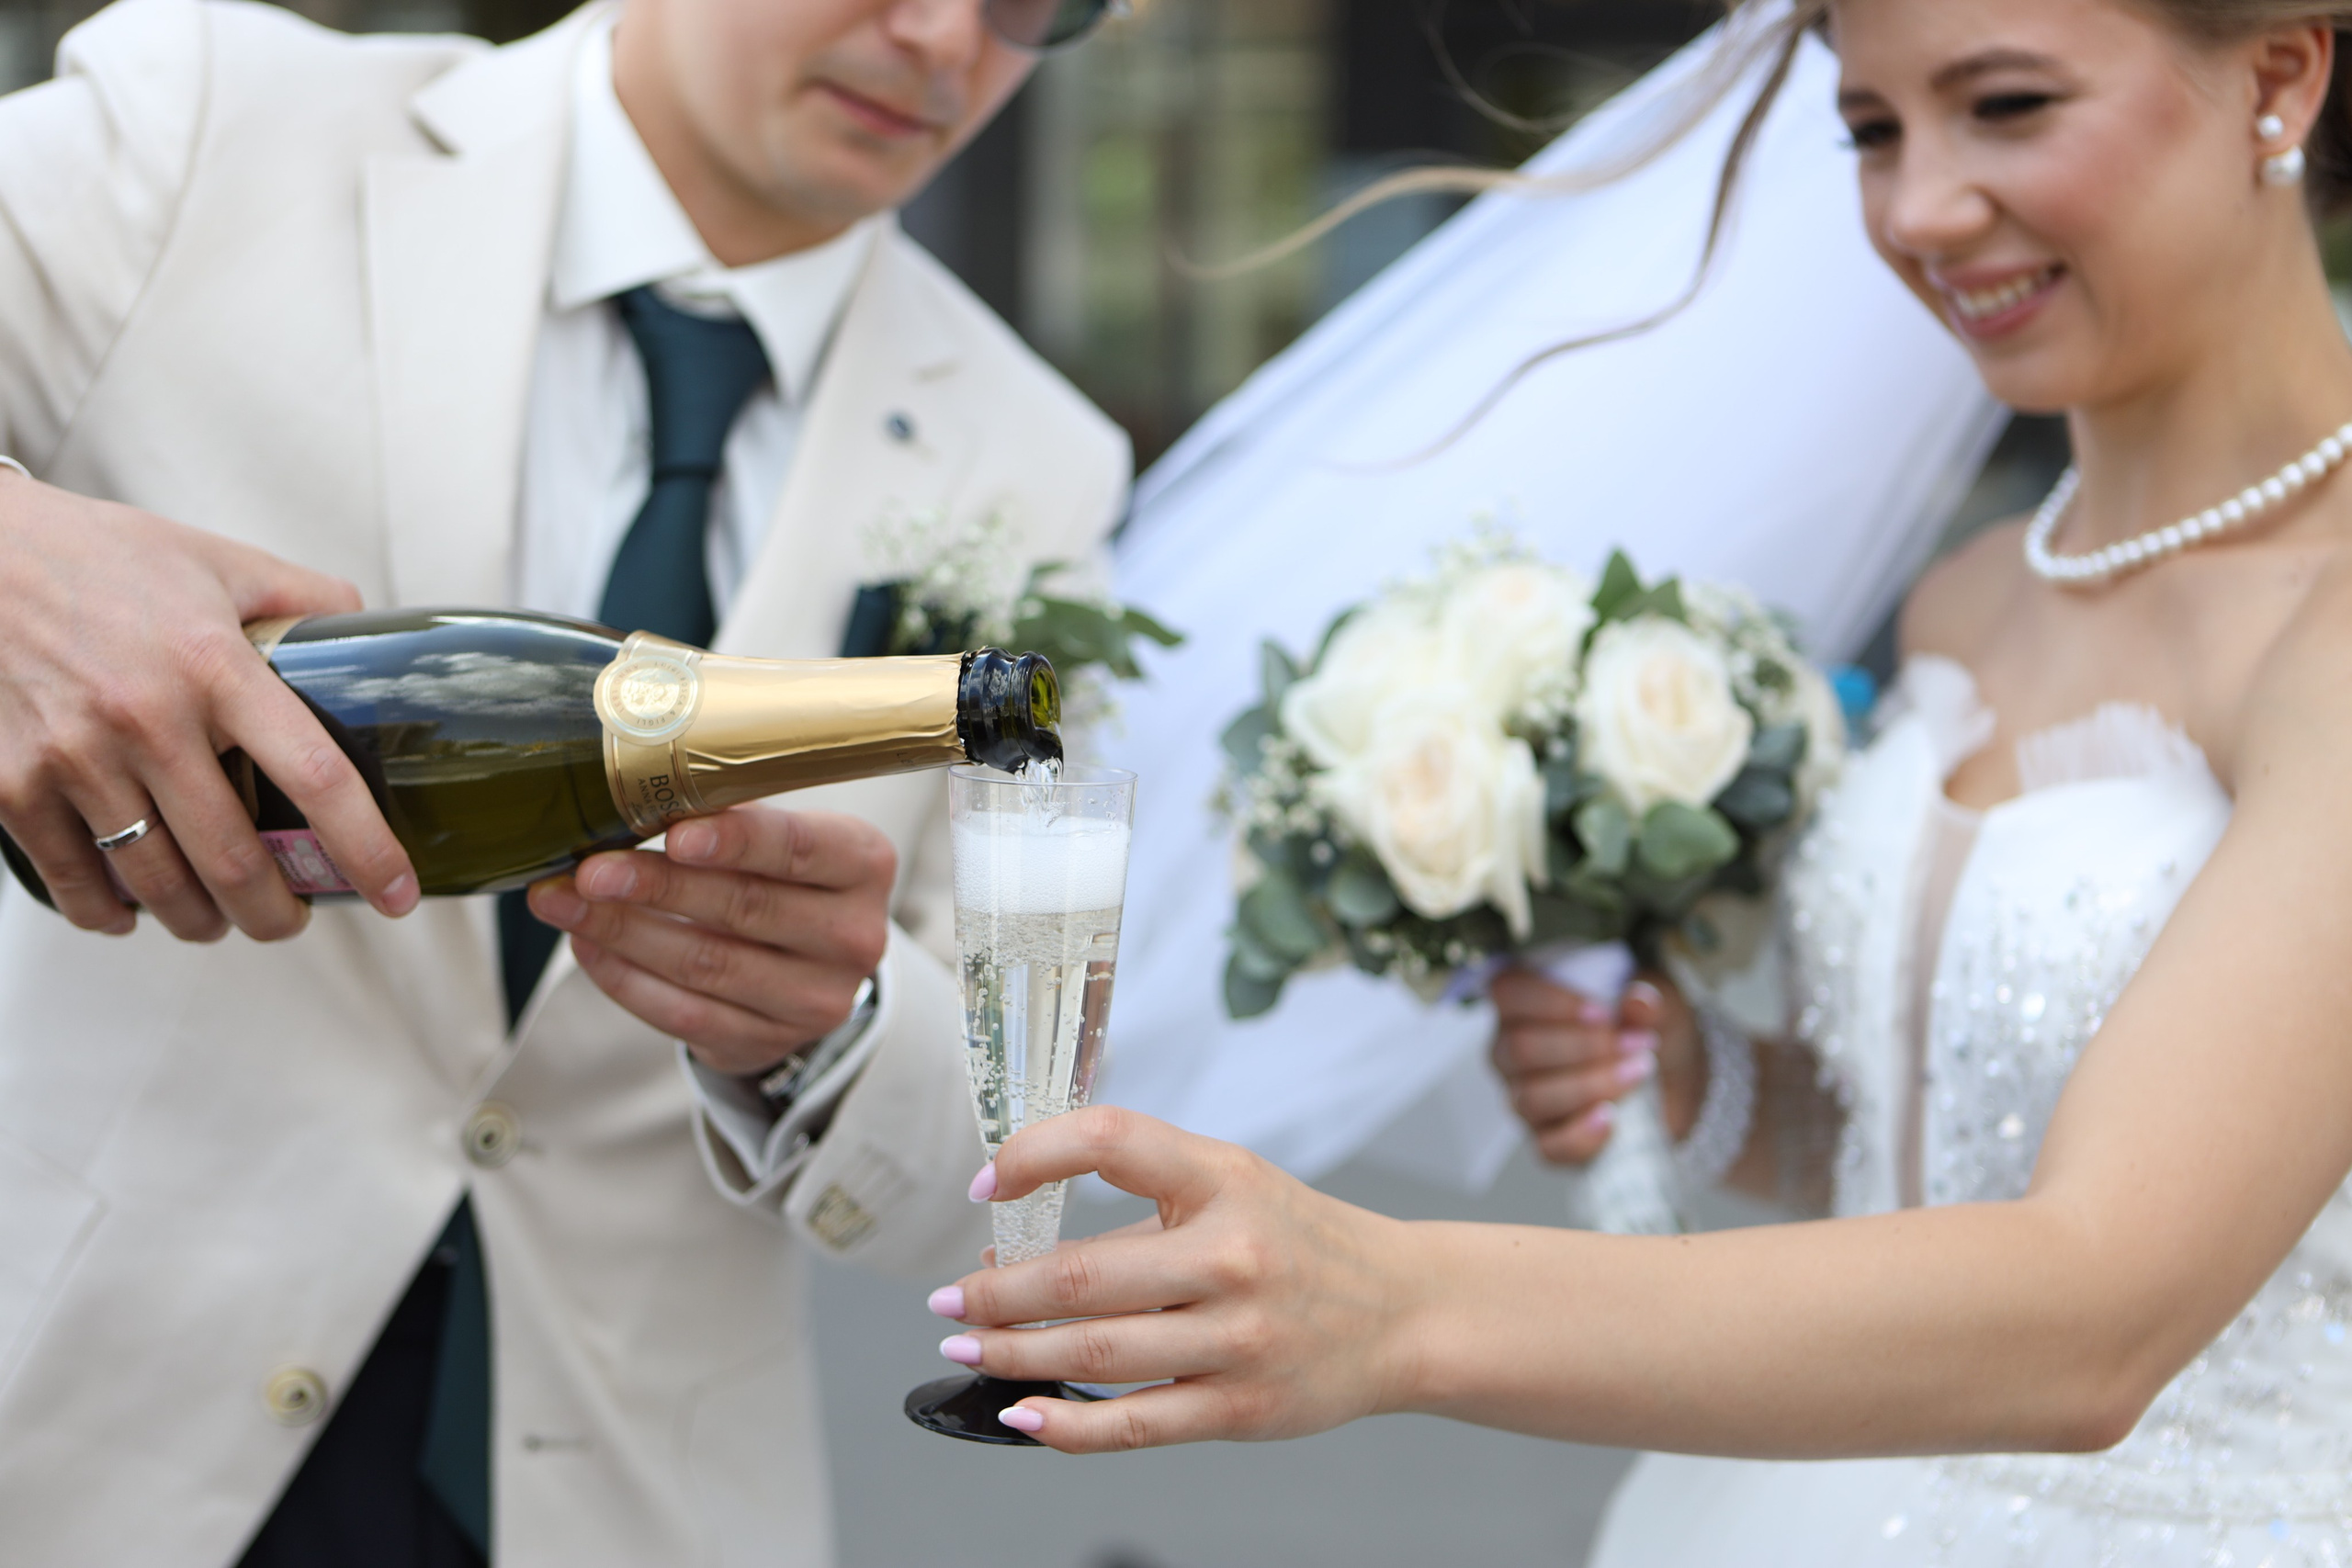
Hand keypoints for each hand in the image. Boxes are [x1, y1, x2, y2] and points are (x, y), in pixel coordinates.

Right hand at [0, 471, 417, 940]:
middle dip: (274, 915)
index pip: (315, 776)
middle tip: (290, 921)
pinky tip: (131, 914)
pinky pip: (74, 878)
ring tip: (217, 921)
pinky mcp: (10, 783)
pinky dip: (110, 913)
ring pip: (157, 883)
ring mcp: (75, 756)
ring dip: (200, 922)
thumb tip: (370, 631)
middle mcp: (148, 718)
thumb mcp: (217, 560)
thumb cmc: (101, 555)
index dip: (366, 848)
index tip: (397, 895)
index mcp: (215, 665)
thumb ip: (301, 598)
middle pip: (233, 859)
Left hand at [527, 805, 895, 1074]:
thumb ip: (732, 814)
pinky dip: (626, 979)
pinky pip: (686, 1016)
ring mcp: (816, 1000)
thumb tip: (631, 791)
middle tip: (591, 870)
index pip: (799, 849)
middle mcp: (854, 936)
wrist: (809, 965)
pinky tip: (587, 944)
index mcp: (864, 864)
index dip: (735, 841)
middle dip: (658, 887)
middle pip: (746, 909)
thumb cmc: (784, 876)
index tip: (673, 833)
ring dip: (624, 931)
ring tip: (563, 901)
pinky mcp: (768, 1041)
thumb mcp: (787, 834)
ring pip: (708, 965)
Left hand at [929, 1107, 1419, 1452]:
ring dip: (1012, 1353)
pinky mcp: (1240, 1407)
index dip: (1033, 1155)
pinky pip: (1135, 1422)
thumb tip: (1008, 1252)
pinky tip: (1023, 1414)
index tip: (985, 1185)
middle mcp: (1232, 1255)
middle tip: (945, 1300)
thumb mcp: (1232, 1186)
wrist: (1406, 1312)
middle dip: (995, 1293)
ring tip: (966, 1346)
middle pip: (1081, 1273)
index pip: (1110, 1142)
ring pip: (1096, 1351)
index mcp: (1224, 1179)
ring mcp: (1238, 1338)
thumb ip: (1135, 1206)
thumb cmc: (1298, 1242)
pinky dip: (1067, 1424)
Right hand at [1489, 969, 1700, 1164]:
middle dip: (1583, 1047)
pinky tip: (1610, 1118)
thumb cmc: (1640, 1031)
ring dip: (1589, 1085)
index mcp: (1523, 1005)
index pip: (1509, 992)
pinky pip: (1550, 1147)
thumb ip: (1641, 1003)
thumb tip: (1639, 1003)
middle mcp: (1512, 1052)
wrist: (1669, 1082)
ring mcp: (1524, 1100)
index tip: (1604, 1013)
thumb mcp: (1648, 1008)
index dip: (1552, 1002)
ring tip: (1637, 1073)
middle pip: (1521, 1049)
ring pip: (1533, 1097)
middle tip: (1635, 1044)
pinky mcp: (1547, 1141)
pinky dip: (1581, 1134)